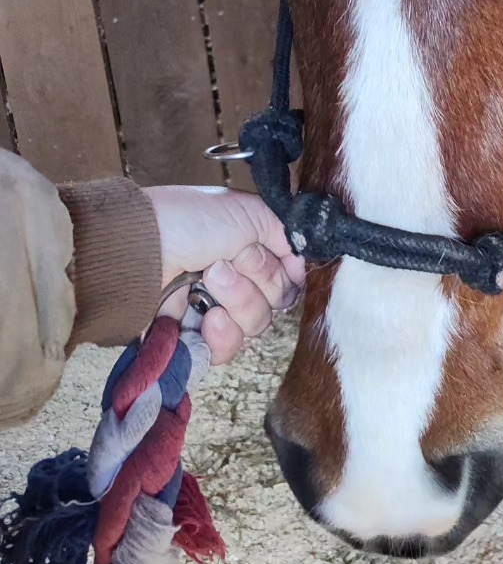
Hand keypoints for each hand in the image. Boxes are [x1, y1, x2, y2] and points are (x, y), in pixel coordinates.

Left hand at [149, 186, 305, 364]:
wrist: (139, 248)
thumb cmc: (189, 220)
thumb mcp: (251, 212)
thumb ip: (287, 236)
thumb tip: (302, 265)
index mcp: (249, 252)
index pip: (288, 278)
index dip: (286, 274)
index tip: (280, 261)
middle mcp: (234, 282)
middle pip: (275, 303)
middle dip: (257, 282)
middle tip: (224, 263)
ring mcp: (212, 310)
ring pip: (254, 326)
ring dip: (237, 302)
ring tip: (208, 281)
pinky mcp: (192, 338)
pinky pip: (226, 350)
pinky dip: (222, 335)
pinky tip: (208, 316)